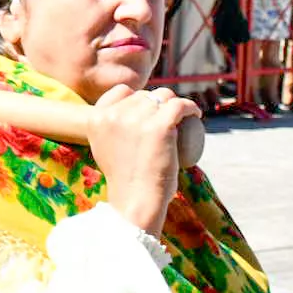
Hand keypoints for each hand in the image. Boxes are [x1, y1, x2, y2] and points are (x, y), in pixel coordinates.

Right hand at [88, 84, 196, 234]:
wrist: (135, 200)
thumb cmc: (124, 181)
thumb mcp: (103, 150)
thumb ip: (106, 133)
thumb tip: (118, 122)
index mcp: (97, 118)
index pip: (121, 91)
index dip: (137, 98)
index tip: (149, 113)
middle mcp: (114, 114)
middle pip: (144, 96)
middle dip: (158, 103)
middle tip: (169, 119)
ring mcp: (137, 118)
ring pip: (163, 97)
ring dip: (174, 102)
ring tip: (184, 115)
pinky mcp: (160, 126)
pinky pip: (179, 106)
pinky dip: (190, 107)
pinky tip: (195, 115)